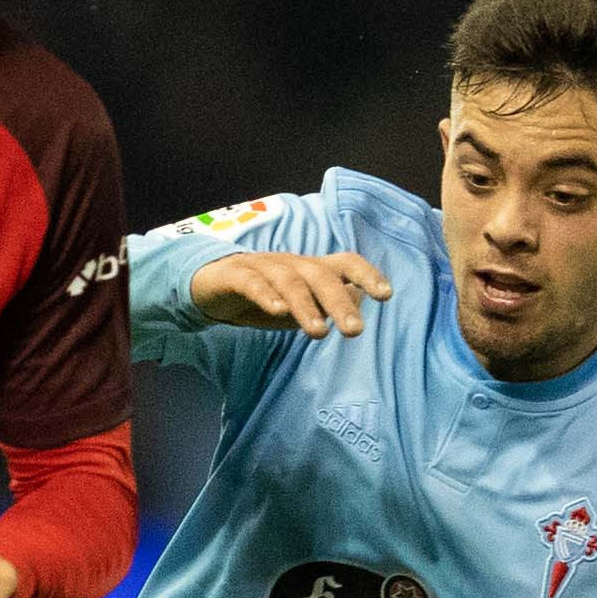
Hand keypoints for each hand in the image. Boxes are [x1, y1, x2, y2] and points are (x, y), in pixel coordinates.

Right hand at [190, 250, 393, 338]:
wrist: (210, 284)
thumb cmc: (265, 295)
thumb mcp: (301, 303)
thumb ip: (327, 302)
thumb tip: (361, 301)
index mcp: (311, 270)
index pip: (344, 263)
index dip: (366, 274)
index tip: (386, 295)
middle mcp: (291, 264)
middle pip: (320, 275)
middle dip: (339, 302)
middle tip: (355, 331)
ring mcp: (262, 267)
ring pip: (289, 281)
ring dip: (306, 306)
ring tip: (319, 334)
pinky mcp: (235, 275)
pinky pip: (252, 283)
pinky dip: (266, 296)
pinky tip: (277, 313)